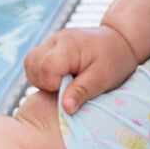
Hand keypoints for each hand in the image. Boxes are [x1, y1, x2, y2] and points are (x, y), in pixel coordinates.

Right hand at [24, 25, 138, 113]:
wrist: (118, 42)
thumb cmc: (114, 60)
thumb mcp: (102, 79)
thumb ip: (82, 91)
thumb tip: (65, 108)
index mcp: (69, 45)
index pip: (46, 67)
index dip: (53, 84)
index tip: (68, 89)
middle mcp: (55, 40)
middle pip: (32, 63)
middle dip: (45, 82)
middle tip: (66, 87)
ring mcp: (51, 42)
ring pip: (30, 63)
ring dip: (41, 79)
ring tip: (62, 84)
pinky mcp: (50, 47)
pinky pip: (34, 63)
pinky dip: (42, 75)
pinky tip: (59, 79)